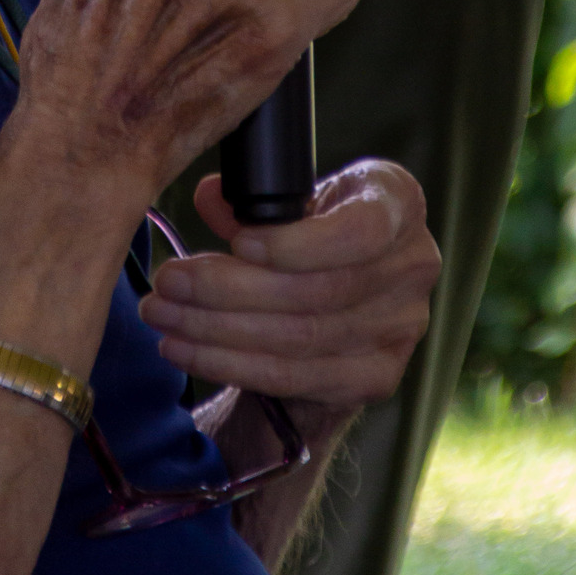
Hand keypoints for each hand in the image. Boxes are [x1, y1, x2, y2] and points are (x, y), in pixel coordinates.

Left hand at [138, 160, 439, 416]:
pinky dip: (230, 364)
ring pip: (298, 338)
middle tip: (168, 282)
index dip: (296, 244)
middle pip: (316, 292)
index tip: (237, 244)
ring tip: (161, 315)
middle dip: (227, 290)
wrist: (337, 296)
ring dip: (216, 331)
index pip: (360, 231)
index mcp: (398, 202)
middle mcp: (414, 266)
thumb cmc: (311, 229)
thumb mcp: (291, 201)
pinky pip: (294, 377)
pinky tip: (184, 349)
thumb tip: (210, 197)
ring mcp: (402, 329)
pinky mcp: (377, 376)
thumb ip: (253, 201)